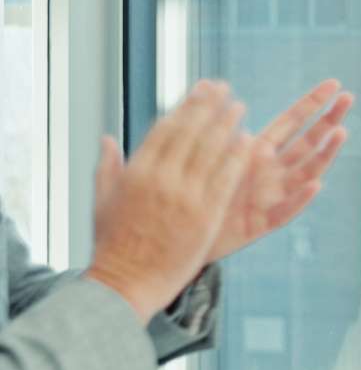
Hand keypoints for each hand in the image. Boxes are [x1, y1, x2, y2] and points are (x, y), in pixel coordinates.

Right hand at [86, 80, 263, 320]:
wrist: (127, 281)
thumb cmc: (113, 244)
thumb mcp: (102, 201)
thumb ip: (107, 167)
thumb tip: (107, 139)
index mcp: (136, 172)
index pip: (165, 128)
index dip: (185, 106)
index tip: (199, 89)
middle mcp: (161, 178)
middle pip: (191, 132)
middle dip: (209, 107)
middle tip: (225, 89)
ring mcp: (185, 196)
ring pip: (211, 150)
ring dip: (227, 125)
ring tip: (240, 107)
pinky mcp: (206, 214)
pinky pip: (226, 178)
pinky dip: (237, 157)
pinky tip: (248, 141)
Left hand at [201, 80, 353, 261]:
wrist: (181, 234)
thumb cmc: (193, 191)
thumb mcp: (205, 154)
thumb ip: (219, 131)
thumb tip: (227, 100)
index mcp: (258, 151)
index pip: (292, 122)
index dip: (313, 103)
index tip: (334, 83)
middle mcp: (272, 172)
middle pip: (307, 142)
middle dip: (328, 120)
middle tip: (349, 98)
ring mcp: (271, 196)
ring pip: (305, 173)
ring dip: (324, 153)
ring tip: (340, 132)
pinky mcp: (263, 223)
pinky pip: (285, 211)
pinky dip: (301, 199)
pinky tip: (316, 185)